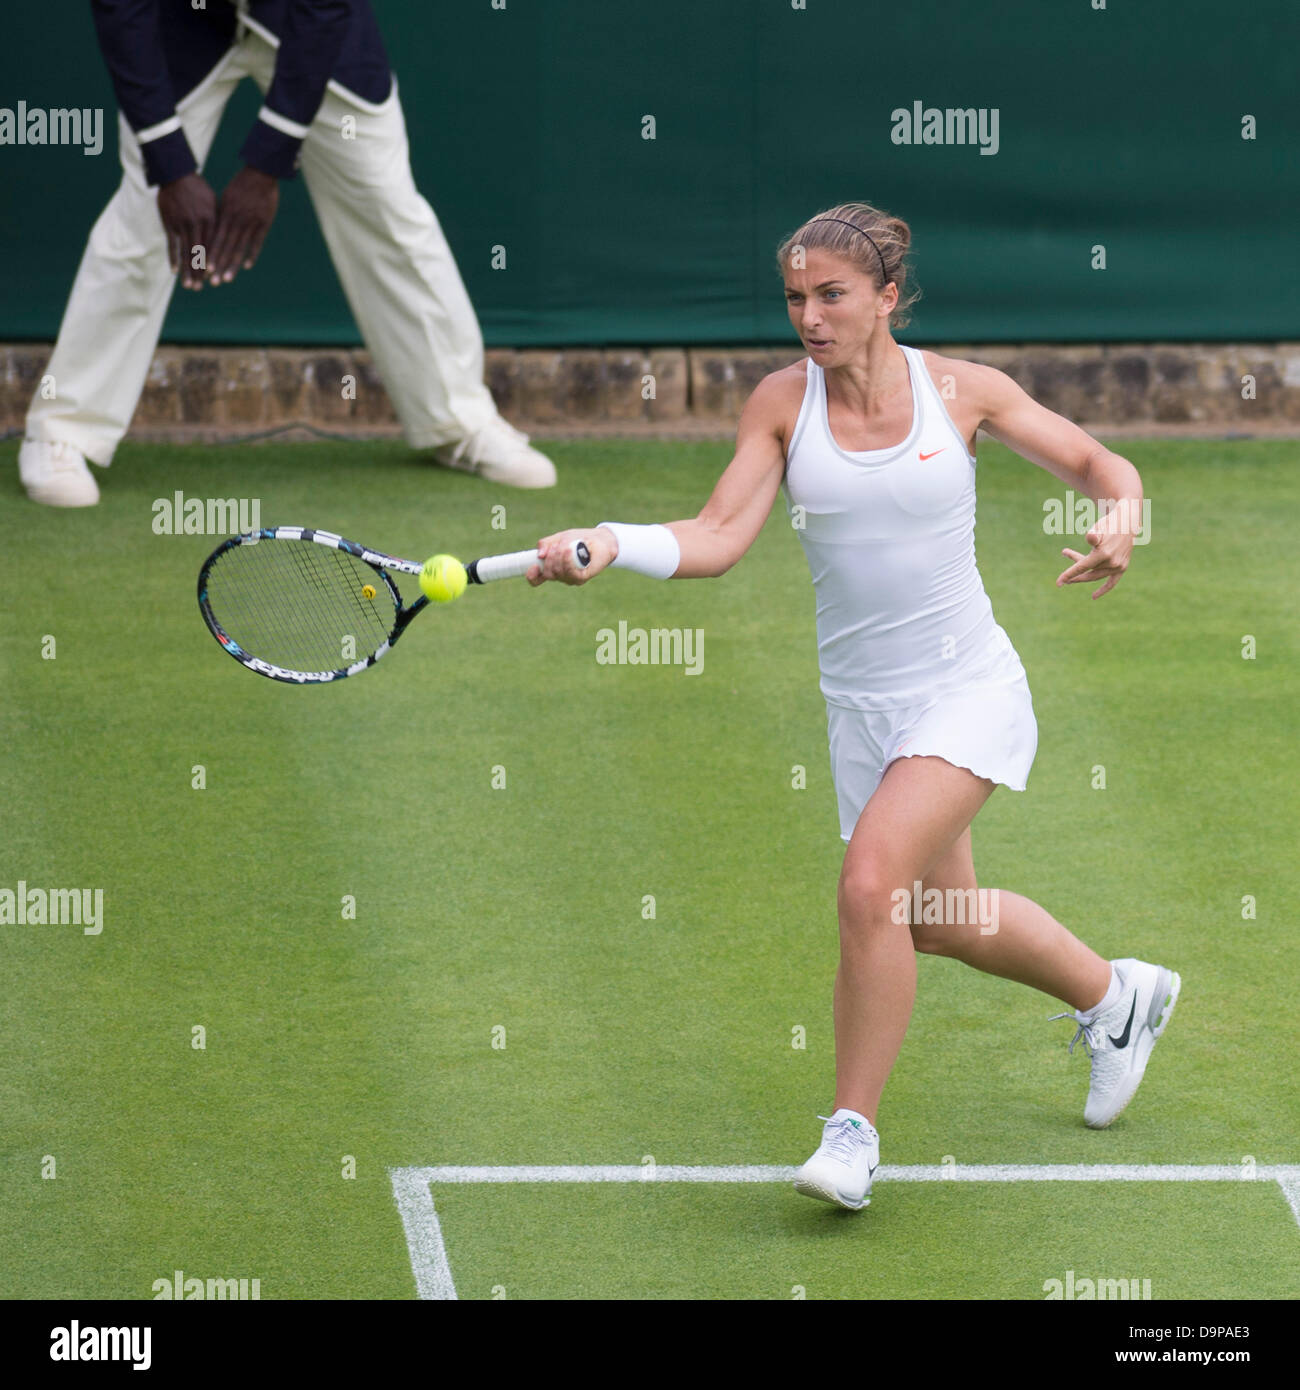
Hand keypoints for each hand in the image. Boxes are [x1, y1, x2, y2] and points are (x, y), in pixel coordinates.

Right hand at [157, 173, 217, 289]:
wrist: (176, 173)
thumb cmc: (198, 189)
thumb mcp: (213, 203)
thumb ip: (218, 221)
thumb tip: (228, 237)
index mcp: (211, 219)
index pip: (214, 246)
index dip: (214, 263)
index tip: (216, 277)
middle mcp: (197, 223)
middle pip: (200, 253)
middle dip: (200, 272)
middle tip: (202, 288)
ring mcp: (182, 224)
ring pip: (186, 252)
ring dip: (187, 270)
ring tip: (189, 286)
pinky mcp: (169, 223)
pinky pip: (171, 244)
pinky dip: (173, 258)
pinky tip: (174, 271)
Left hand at [208, 167, 279, 284]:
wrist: (260, 172)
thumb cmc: (241, 185)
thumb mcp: (227, 198)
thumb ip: (222, 215)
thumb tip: (213, 229)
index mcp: (224, 213)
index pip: (215, 238)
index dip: (210, 255)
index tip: (204, 269)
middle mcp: (235, 219)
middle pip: (224, 247)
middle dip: (218, 266)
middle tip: (212, 283)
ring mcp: (250, 222)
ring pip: (239, 247)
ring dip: (232, 265)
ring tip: (226, 280)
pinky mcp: (264, 222)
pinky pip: (257, 241)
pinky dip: (252, 254)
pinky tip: (247, 266)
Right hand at [528, 527, 618, 585]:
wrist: (600, 540)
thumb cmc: (579, 539)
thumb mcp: (559, 538)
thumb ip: (546, 544)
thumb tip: (539, 554)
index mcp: (552, 567)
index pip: (536, 579)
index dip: (532, 575)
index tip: (533, 565)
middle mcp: (560, 575)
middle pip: (547, 573)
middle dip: (549, 558)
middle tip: (557, 547)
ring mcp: (571, 578)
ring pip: (557, 572)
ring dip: (559, 556)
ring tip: (567, 546)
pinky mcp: (582, 578)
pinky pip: (570, 572)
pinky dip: (568, 560)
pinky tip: (570, 551)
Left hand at [1056, 503, 1138, 598]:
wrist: (1127, 522)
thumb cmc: (1108, 524)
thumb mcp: (1099, 527)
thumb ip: (1093, 534)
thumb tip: (1090, 536)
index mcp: (1104, 554)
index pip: (1082, 567)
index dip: (1068, 575)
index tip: (1058, 583)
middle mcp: (1112, 562)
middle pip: (1087, 571)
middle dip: (1074, 574)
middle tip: (1063, 579)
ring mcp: (1118, 566)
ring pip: (1096, 574)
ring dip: (1083, 573)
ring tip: (1073, 571)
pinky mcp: (1122, 568)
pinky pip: (1112, 582)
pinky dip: (1103, 589)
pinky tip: (1093, 596)